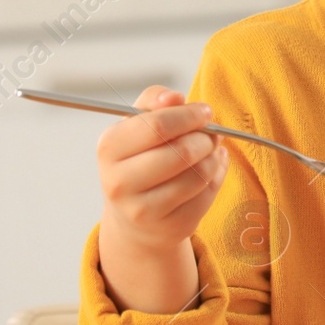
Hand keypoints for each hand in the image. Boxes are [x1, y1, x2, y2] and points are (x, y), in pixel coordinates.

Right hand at [96, 87, 227, 313]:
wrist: (134, 216)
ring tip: (209, 150)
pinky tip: (209, 170)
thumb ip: (154, 101)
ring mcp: (143, 210)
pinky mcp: (170, 227)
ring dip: (213, 157)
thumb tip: (174, 97)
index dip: (189, 116)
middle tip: (212, 133)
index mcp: (109, 148)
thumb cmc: (139, 158)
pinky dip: (216, 177)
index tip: (205, 112)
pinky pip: (206, 195)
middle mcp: (119, 182)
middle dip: (205, 138)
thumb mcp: (137, 125)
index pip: (157, 126)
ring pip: (198, 174)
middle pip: (181, 152)